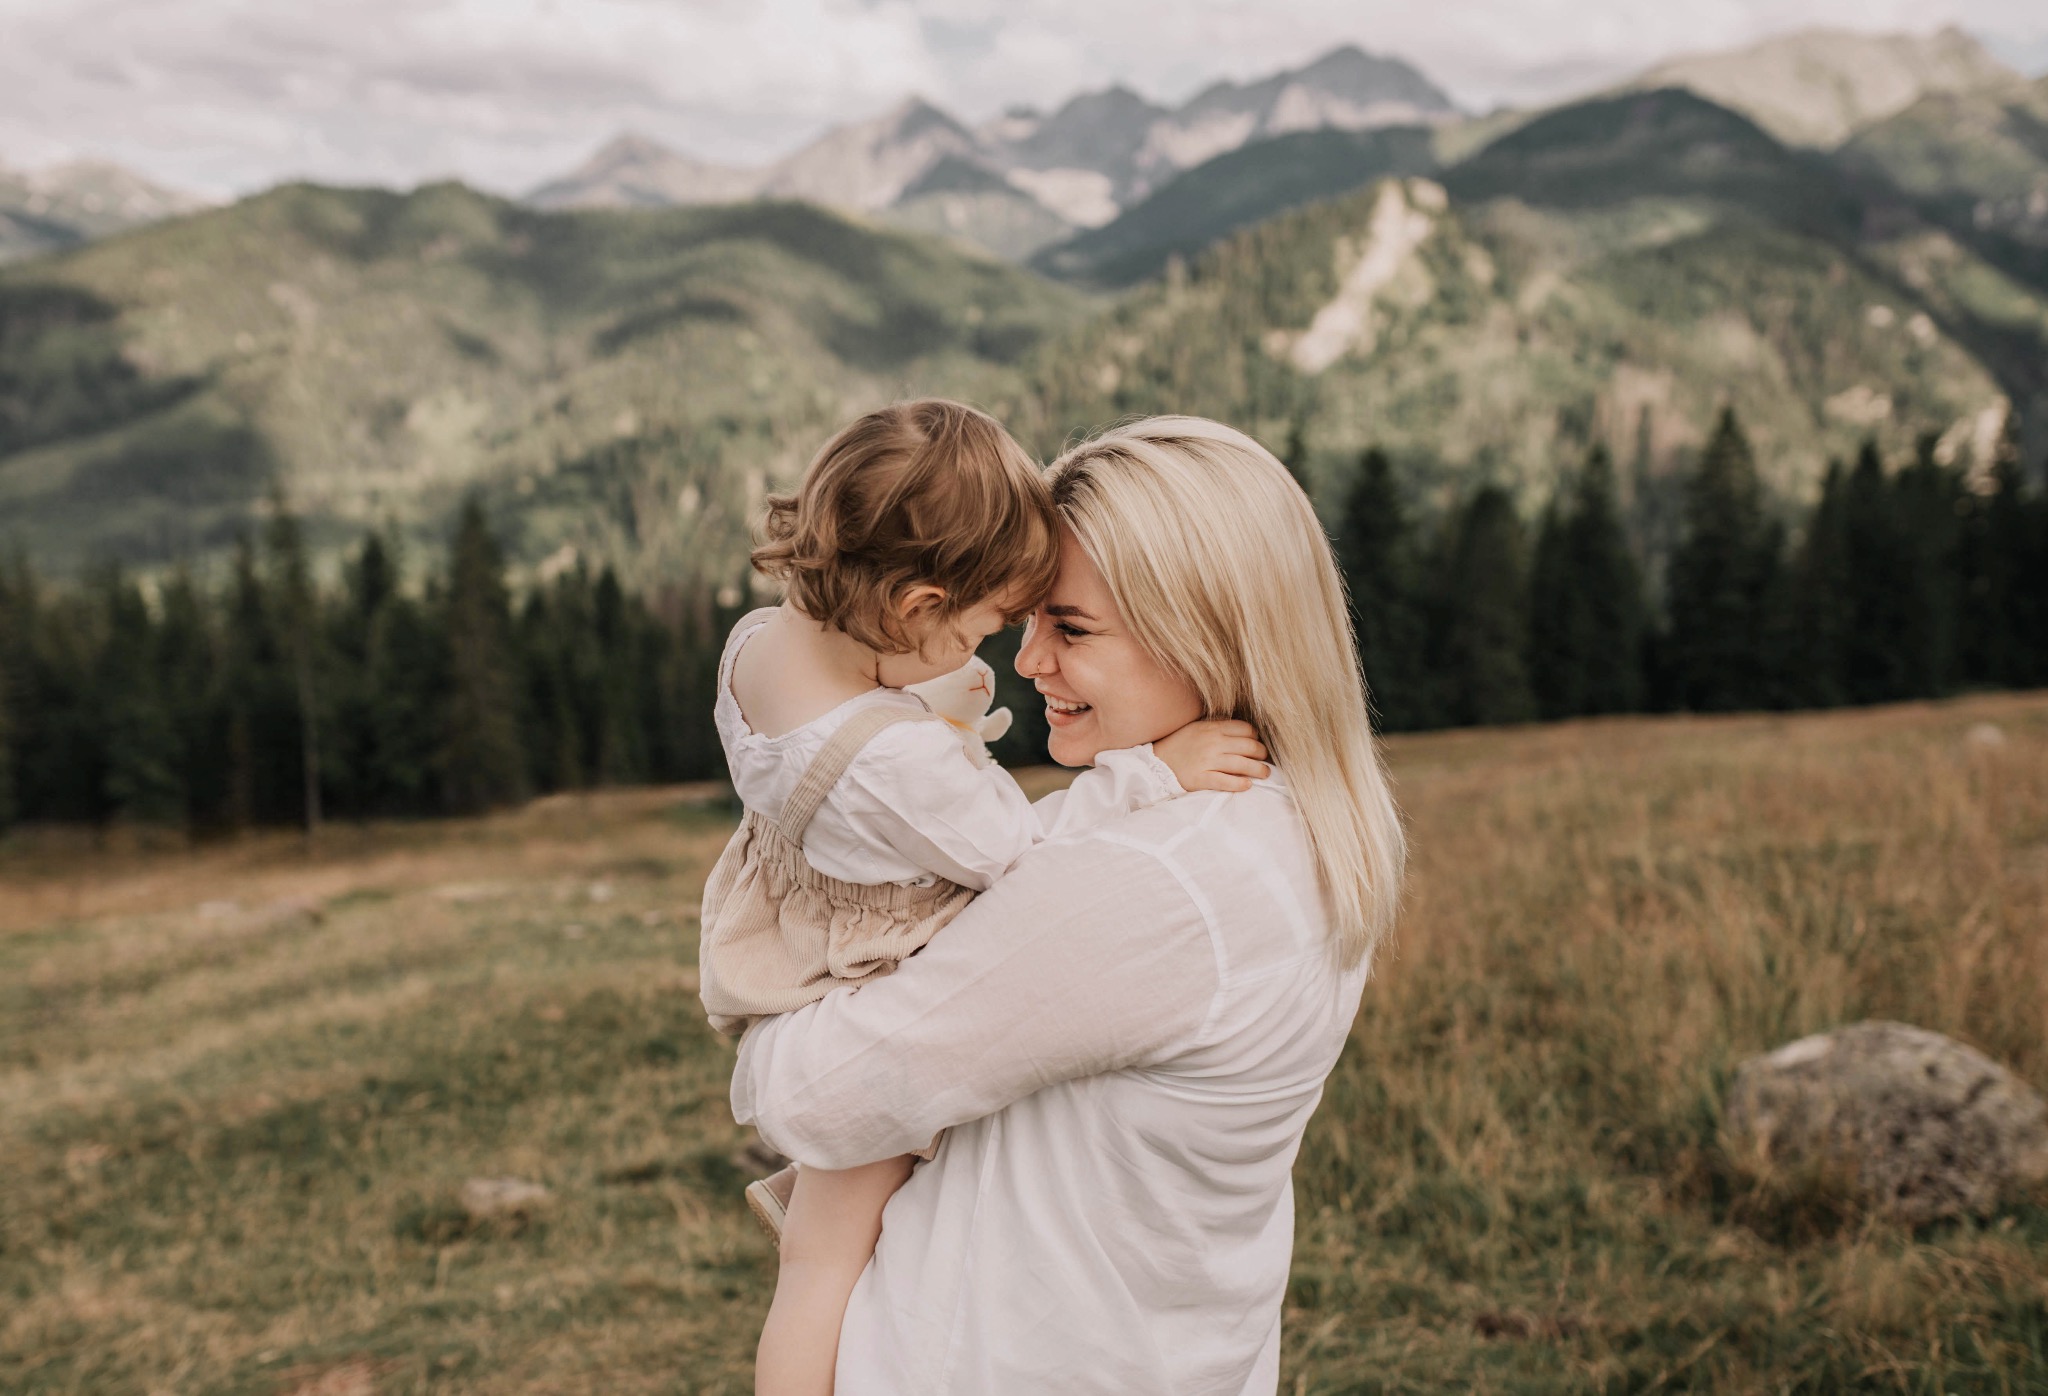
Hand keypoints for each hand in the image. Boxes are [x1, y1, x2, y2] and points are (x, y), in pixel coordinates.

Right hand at [1154, 719, 1269, 792]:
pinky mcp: (1202, 778)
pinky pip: (1227, 781)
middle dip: (1262, 754)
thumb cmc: (1178, 744)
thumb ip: (1217, 725)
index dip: (1256, 737)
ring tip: (1264, 773)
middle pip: (1249, 746)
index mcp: (1212, 728)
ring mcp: (1208, 761)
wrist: (1155, 763)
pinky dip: (1240, 784)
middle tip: (1264, 760)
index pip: (1245, 729)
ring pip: (1242, 764)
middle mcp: (1213, 743)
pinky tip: (1247, 785)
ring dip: (1258, 770)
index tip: (1257, 745)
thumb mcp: (1197, 727)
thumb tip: (1241, 729)